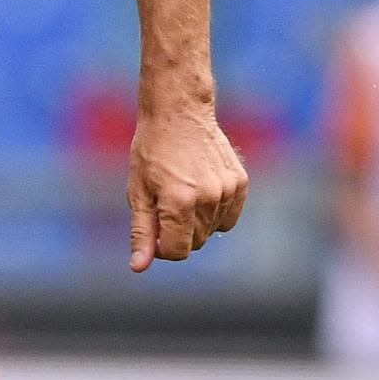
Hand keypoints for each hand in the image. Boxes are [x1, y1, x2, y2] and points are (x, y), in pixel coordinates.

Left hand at [127, 101, 248, 271]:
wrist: (179, 112)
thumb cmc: (152, 151)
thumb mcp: (138, 191)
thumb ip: (142, 232)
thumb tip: (139, 266)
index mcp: (179, 202)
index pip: (177, 251)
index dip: (162, 247)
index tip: (154, 228)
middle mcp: (207, 198)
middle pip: (196, 243)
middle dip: (178, 233)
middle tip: (165, 204)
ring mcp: (227, 190)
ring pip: (212, 230)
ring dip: (197, 221)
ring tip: (183, 190)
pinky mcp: (240, 182)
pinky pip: (229, 217)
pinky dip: (216, 212)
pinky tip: (202, 189)